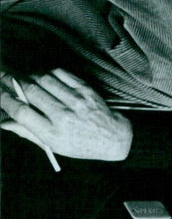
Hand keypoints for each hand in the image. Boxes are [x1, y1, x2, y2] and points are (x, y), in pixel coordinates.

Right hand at [0, 68, 132, 160]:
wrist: (113, 138)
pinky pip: (60, 73)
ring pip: (44, 79)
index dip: (5, 100)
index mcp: (53, 133)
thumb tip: (3, 122)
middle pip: (30, 91)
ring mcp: (76, 100)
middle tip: (4, 77)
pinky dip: (48, 72)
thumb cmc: (80, 144)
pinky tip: (44, 77)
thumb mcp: (53, 145)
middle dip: (13, 81)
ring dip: (30, 76)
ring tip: (25, 78)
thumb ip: (27, 132)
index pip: (21, 112)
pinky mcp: (86, 89)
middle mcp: (63, 115)